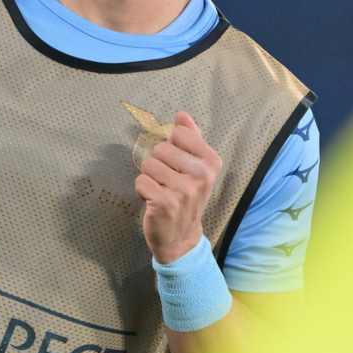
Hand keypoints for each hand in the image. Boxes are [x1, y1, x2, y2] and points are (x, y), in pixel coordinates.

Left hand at [135, 112, 222, 263]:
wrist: (181, 237)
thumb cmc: (187, 197)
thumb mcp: (196, 168)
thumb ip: (191, 139)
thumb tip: (182, 115)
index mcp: (211, 162)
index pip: (179, 133)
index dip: (171, 146)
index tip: (177, 164)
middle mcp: (202, 175)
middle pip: (160, 148)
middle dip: (158, 163)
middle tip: (167, 181)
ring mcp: (184, 190)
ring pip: (148, 164)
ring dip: (149, 177)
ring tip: (160, 190)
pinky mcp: (164, 203)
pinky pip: (140, 181)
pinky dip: (142, 190)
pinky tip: (153, 200)